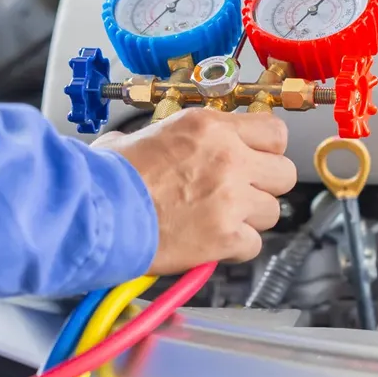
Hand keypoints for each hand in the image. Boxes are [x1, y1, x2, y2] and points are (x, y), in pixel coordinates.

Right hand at [91, 109, 296, 274]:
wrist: (93, 214)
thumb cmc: (106, 177)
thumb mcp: (143, 135)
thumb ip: (176, 138)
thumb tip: (175, 143)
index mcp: (209, 127)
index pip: (274, 131)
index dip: (268, 149)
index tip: (256, 158)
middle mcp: (228, 158)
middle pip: (284, 173)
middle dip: (265, 185)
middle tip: (241, 194)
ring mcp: (231, 198)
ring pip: (273, 212)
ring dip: (250, 219)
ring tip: (219, 221)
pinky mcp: (226, 236)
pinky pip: (253, 245)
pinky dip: (234, 249)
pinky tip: (210, 244)